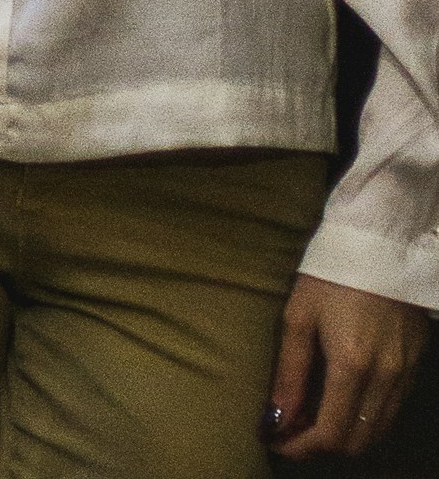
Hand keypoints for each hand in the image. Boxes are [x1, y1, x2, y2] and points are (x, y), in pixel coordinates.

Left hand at [267, 276, 426, 457]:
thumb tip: (276, 419)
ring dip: (345, 436)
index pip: (329, 434)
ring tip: (313, 418)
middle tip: (291, 430)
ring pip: (377, 432)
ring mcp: (405, 374)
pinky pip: (392, 411)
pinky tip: (343, 402)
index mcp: (351, 365)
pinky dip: (366, 420)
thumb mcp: (298, 316)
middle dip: (320, 446)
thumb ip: (289, 373)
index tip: (275, 441)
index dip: (300, 448)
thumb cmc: (330, 274)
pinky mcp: (415, 366)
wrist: (379, 244)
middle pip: (356, 442)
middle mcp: (385, 378)